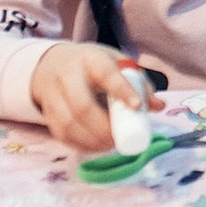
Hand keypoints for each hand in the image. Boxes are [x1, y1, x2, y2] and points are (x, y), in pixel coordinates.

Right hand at [27, 42, 158, 152]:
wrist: (52, 63)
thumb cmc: (94, 65)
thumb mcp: (117, 64)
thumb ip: (138, 83)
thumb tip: (158, 106)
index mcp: (91, 59)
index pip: (106, 73)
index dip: (122, 90)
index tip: (136, 107)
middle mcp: (68, 76)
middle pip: (82, 105)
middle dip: (103, 127)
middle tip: (120, 138)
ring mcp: (53, 95)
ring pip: (67, 123)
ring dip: (91, 140)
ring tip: (110, 145)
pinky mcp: (47, 112)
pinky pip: (60, 134)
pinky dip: (80, 145)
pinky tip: (95, 147)